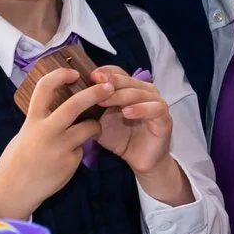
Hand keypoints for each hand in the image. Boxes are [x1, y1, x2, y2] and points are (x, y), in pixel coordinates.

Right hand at [0, 68, 105, 216]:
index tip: (74, 73)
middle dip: (95, 93)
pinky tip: (69, 157)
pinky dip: (81, 148)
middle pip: (75, 104)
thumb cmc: (17, 160)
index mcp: (32, 121)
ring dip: (95, 124)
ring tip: (94, 127)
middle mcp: (46, 131)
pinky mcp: (70, 162)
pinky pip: (83, 149)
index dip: (61, 75)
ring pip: (89, 127)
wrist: (14, 191)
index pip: (45, 88)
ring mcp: (60, 148)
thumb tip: (59, 104)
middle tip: (109, 87)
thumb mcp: (25, 134)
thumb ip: (42, 120)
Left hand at [90, 71, 190, 201]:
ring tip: (105, 101)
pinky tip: (127, 113)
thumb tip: (68, 100)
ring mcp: (156, 103)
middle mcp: (144, 92)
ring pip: (140, 92)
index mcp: (129, 89)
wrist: (140, 161)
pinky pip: (155, 109)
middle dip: (111, 81)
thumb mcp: (101, 123)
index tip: (90, 77)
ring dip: (122, 95)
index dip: (105, 72)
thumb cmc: (121, 139)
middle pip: (128, 80)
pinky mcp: (164, 118)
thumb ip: (91, 110)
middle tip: (96, 83)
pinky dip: (141, 109)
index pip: (118, 73)